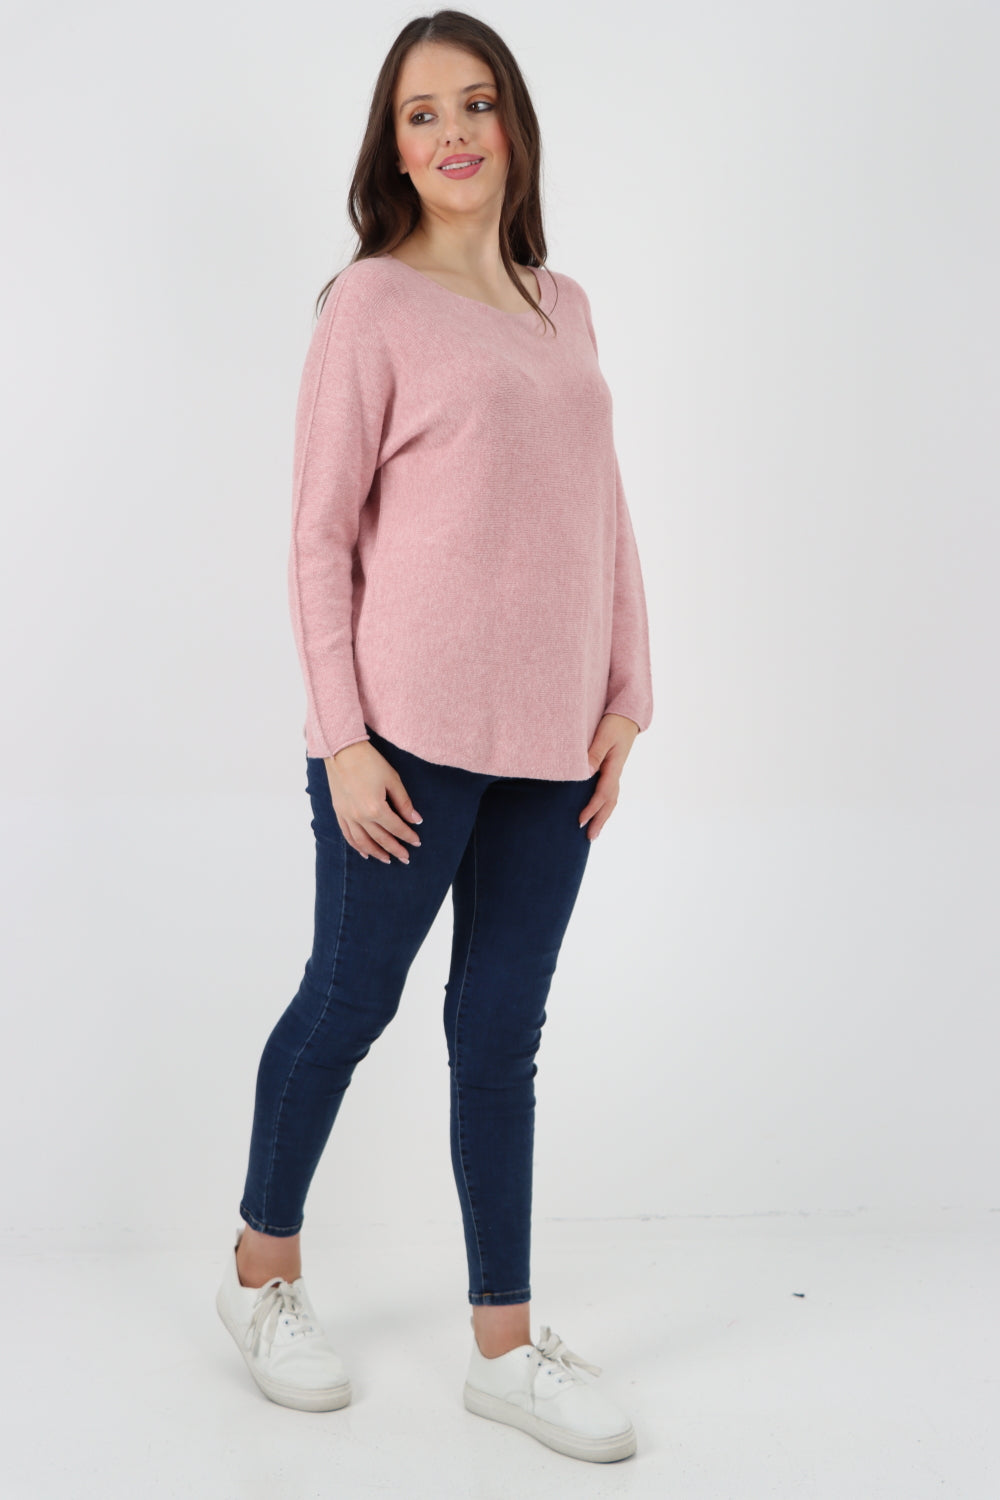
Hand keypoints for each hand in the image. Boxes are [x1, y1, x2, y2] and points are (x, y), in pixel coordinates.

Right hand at [323, 741, 422, 863]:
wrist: (341, 751)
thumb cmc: (369, 762)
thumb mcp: (392, 779)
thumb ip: (404, 802)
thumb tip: (416, 820)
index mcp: (375, 808)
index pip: (396, 828)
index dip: (408, 836)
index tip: (417, 842)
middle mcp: (360, 816)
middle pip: (381, 839)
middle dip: (395, 849)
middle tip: (406, 857)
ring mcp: (347, 815)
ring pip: (363, 842)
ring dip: (376, 852)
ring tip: (387, 859)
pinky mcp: (338, 812)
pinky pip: (348, 835)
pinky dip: (357, 846)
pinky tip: (365, 853)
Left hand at [578, 714, 639, 840]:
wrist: (628, 714)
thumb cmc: (614, 722)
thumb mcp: (604, 735)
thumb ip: (594, 753)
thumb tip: (586, 772)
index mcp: (613, 766)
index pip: (603, 793)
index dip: (592, 809)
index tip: (580, 821)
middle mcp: (615, 772)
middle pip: (609, 802)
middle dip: (600, 820)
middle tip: (590, 838)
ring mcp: (615, 771)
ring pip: (610, 799)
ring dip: (603, 815)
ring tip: (594, 831)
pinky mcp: (612, 768)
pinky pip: (608, 791)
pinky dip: (603, 804)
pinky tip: (596, 810)